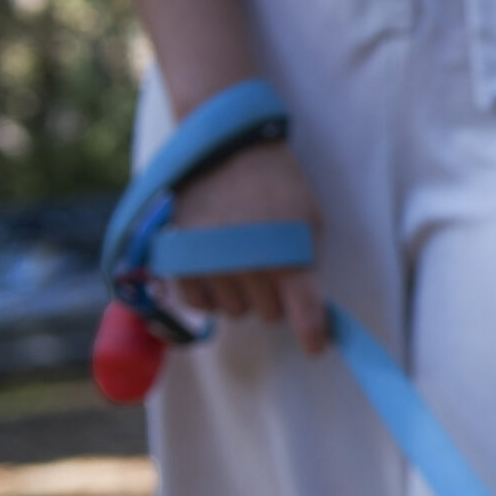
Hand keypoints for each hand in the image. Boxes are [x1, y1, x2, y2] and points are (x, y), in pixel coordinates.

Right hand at [169, 140, 330, 354]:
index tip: (316, 345)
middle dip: (274, 295)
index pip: (304, 315)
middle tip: (271, 263)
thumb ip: (308, 265)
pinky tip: (216, 267)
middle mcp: (247, 269)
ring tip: (242, 255)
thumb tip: (308, 306)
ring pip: (235, 311)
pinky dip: (210, 292)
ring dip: (241, 292)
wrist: (227, 149)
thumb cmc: (278, 184)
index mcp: (287, 259)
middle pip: (268, 313)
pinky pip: (199, 304)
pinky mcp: (179, 261)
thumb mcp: (310, 220)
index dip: (313, 335)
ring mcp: (210, 266)